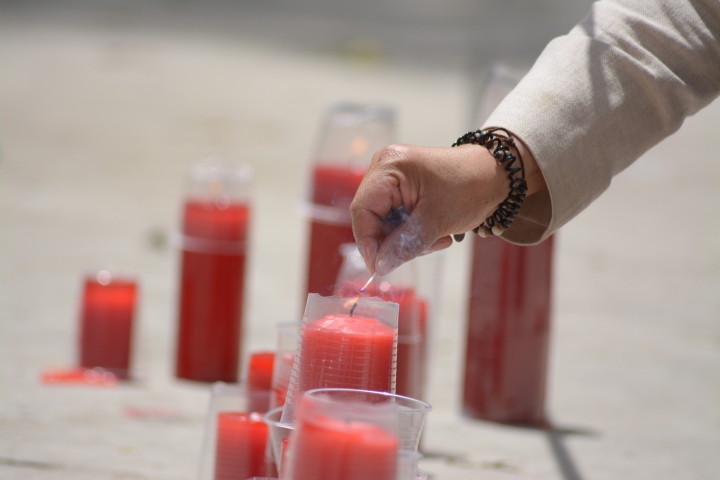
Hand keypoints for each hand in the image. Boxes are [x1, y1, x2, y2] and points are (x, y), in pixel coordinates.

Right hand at [350, 140, 544, 275]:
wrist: (496, 175)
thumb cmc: (470, 187)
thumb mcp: (436, 221)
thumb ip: (404, 245)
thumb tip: (380, 266)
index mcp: (389, 167)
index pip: (363, 210)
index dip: (368, 242)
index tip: (378, 267)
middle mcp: (385, 168)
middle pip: (372, 217)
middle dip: (393, 241)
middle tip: (418, 252)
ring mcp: (393, 178)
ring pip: (385, 222)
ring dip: (407, 239)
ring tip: (436, 240)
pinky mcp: (403, 188)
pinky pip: (397, 218)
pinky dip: (413, 232)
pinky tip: (435, 233)